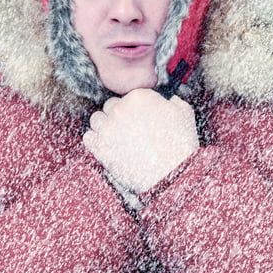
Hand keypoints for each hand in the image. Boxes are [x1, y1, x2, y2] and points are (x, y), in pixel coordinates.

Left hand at [83, 89, 198, 193]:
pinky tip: (106, 147)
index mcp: (139, 97)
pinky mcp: (99, 147)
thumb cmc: (181, 146)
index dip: (134, 109)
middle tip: (129, 132)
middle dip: (118, 117)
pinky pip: (88, 138)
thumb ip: (174, 101)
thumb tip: (169, 100)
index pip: (128, 97)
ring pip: (96, 119)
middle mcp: (120, 108)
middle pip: (110, 106)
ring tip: (116, 140)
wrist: (172, 176)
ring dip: (104, 127)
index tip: (139, 120)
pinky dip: (95, 141)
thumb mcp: (185, 114)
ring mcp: (108, 127)